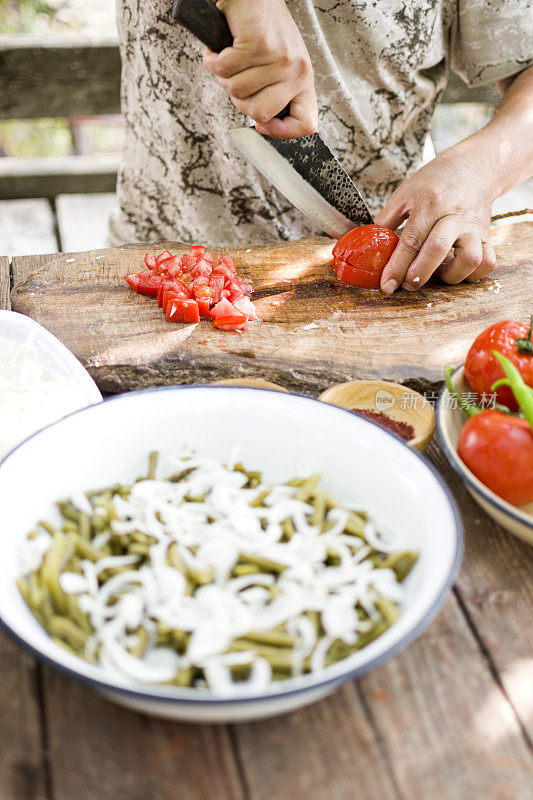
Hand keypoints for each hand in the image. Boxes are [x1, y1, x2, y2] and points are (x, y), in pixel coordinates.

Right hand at [203, 0, 316, 138]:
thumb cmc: (261, 26)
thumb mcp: (278, 64)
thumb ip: (276, 92)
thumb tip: (263, 124)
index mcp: (303, 78)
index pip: (306, 123)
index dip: (281, 132)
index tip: (261, 126)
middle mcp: (297, 70)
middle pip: (258, 113)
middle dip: (238, 98)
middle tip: (237, 76)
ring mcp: (278, 58)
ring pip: (236, 91)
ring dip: (223, 74)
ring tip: (230, 54)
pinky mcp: (258, 45)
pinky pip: (224, 69)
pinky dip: (214, 58)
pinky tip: (220, 46)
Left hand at [375, 141, 497, 292]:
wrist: (474, 168)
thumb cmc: (435, 182)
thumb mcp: (405, 193)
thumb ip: (386, 220)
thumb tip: (367, 246)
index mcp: (430, 202)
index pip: (411, 239)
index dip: (397, 266)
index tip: (387, 285)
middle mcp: (454, 214)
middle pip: (437, 249)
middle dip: (418, 274)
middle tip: (406, 285)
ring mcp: (474, 226)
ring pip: (470, 258)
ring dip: (451, 276)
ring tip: (437, 275)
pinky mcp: (488, 235)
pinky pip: (488, 262)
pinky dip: (473, 275)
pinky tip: (457, 272)